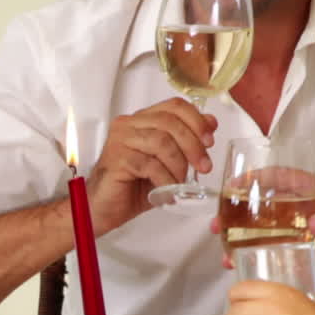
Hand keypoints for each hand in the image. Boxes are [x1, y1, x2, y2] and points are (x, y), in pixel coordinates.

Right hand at [88, 99, 216, 231]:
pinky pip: (150, 165)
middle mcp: (129, 125)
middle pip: (170, 122)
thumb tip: (210, 124)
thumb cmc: (132, 186)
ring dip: (179, 165)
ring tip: (181, 183)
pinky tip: (167, 191)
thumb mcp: (166, 164)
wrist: (103, 208)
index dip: (196, 121)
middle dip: (193, 145)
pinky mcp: (117, 159)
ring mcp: (120, 141)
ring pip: (162, 142)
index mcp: (141, 120)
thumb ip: (185, 142)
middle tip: (204, 167)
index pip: (174, 106)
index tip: (209, 141)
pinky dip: (165, 179)